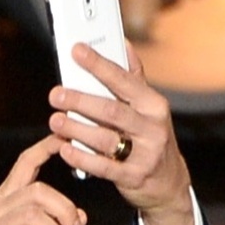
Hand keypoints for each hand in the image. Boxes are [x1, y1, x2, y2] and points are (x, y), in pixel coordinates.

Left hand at [49, 42, 193, 224]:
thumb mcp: (148, 108)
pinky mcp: (133, 177)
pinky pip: (103, 168)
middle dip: (80, 101)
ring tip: (56, 121)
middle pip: (112, 110)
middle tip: (56, 94)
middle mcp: (152, 127)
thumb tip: (122, 42)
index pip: (124, 79)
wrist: (168, 183)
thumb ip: (133, 77)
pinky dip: (81, 158)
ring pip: (105, 139)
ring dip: (76, 130)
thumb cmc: (151, 138)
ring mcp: (145, 154)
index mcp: (153, 104)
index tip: (76, 50)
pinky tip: (64, 149)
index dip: (98, 64)